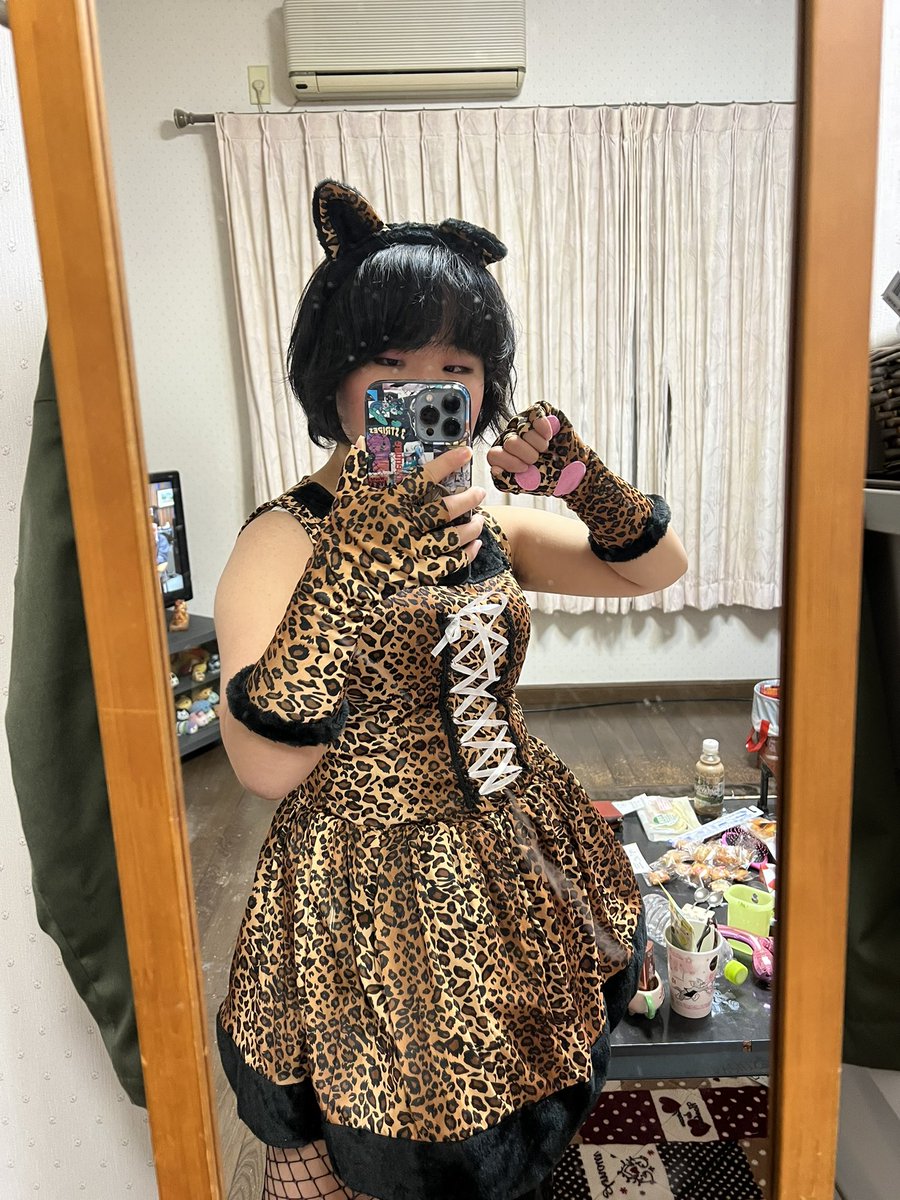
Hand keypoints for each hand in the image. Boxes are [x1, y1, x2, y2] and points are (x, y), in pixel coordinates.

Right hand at [318, 439, 485, 603]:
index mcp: (389, 503)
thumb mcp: (345, 496)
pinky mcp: (418, 573)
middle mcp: (405, 526)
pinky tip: (474, 545)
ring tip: (480, 519)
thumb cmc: (341, 534)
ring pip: (452, 537)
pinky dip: (466, 554)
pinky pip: (450, 564)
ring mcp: (413, 551)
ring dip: (471, 527)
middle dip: (468, 499)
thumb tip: (363, 440)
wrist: (338, 578)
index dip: (448, 463)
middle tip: (479, 492)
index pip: (424, 477)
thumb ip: (357, 467)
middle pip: (446, 510)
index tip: (466, 453)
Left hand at [487, 402, 587, 496]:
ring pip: (524, 429)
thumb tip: (495, 469)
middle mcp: (509, 435)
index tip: (525, 469)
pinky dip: (544, 428)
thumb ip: (506, 481)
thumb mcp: (524, 485)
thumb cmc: (545, 477)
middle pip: (510, 442)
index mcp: (502, 453)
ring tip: (545, 449)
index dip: (510, 463)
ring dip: (540, 444)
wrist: (570, 471)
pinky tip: (549, 436)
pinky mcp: (539, 411)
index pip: (493, 455)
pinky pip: (536, 413)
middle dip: (529, 455)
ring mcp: (523, 421)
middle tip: (537, 459)